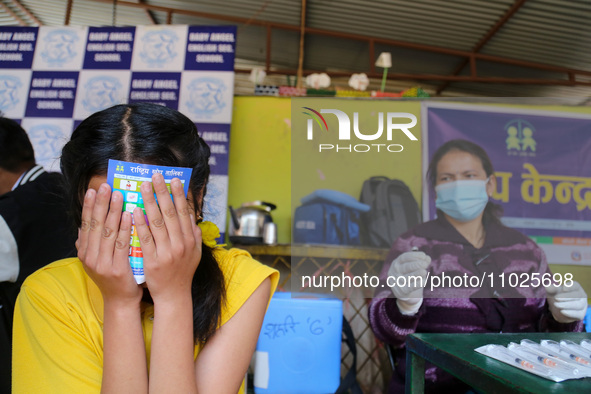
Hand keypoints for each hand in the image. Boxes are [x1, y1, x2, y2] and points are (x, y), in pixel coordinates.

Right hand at [77, 184, 141, 305]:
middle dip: (101, 204)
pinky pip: (120, 244)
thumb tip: (82, 224)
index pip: (86, 224)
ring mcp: (101, 263)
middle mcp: (89, 257)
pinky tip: (129, 215)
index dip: (90, 206)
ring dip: (113, 212)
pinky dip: (124, 229)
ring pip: (107, 232)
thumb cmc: (114, 276)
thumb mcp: (97, 259)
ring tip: (119, 195)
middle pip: (95, 225)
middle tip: (106, 186)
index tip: (94, 190)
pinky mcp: (115, 269)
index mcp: (84, 252)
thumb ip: (91, 243)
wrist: (121, 300)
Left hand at [134, 174, 200, 302]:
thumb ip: (194, 236)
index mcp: (190, 240)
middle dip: (163, 192)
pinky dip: (140, 223)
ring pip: (157, 222)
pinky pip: (145, 238)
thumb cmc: (182, 273)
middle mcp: (181, 244)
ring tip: (143, 186)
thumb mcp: (195, 254)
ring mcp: (167, 252)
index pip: (184, 212)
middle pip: (171, 213)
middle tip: (156, 175)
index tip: (174, 180)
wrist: (174, 296)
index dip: (179, 195)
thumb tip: (192, 219)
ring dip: (150, 202)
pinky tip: (134, 210)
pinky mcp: (153, 261)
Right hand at [387, 251, 430, 314]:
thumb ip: (420, 261)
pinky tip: (423, 281)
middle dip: (416, 264)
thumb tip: (427, 258)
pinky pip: (410, 287)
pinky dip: (417, 284)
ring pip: (408, 277)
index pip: (404, 257)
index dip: (414, 255)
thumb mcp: (414, 268)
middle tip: (425, 264)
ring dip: (416, 274)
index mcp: (396, 263)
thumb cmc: (411, 276)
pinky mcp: (401, 292)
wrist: (407, 294)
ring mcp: (397, 282)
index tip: (424, 255)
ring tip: (424, 272)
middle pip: (405, 267)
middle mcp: (394, 272)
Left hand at [545, 281, 587, 322]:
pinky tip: (562, 311)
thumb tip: (547, 286)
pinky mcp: (581, 314)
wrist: (558, 309)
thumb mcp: (553, 292)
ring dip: (567, 305)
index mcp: (575, 288)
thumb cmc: (557, 296)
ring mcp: (582, 305)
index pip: (575, 285)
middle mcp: (581, 296)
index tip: (563, 288)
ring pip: (578, 305)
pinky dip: (570, 313)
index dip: (570, 286)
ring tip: (556, 304)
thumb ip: (551, 289)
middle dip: (566, 297)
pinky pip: (578, 314)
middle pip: (577, 295)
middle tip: (556, 298)